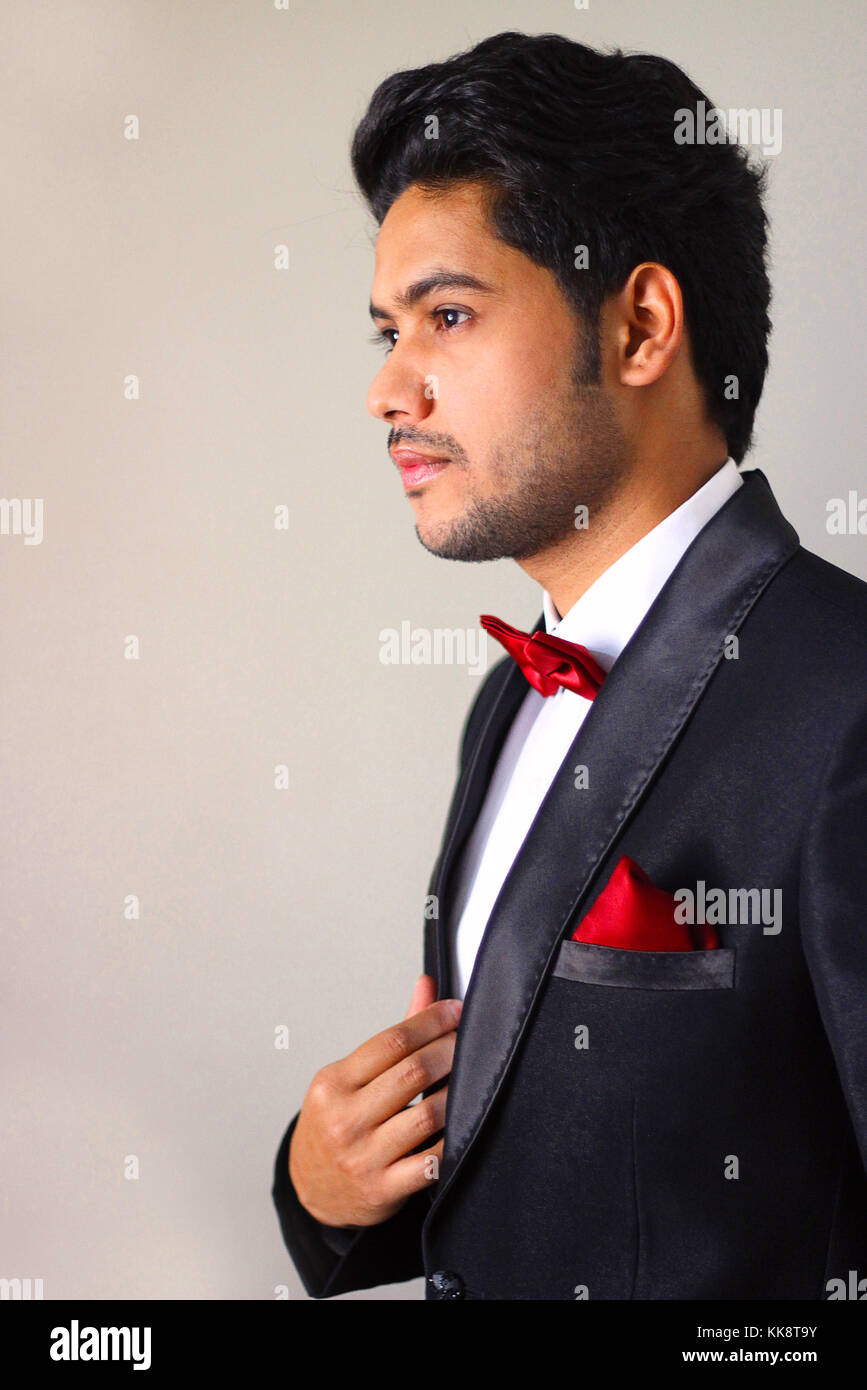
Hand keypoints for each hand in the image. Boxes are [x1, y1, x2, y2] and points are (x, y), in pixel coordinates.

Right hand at [288, 975, 461, 1228]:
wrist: (312, 1189)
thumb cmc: (336, 1124)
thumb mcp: (349, 1079)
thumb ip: (394, 1036)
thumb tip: (427, 985)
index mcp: (334, 1083)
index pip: (391, 1041)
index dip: (430, 1021)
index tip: (455, 1011)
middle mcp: (344, 1119)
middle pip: (412, 1072)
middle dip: (450, 1050)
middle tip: (470, 1041)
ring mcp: (363, 1156)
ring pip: (427, 1115)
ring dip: (458, 1093)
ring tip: (473, 1080)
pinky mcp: (382, 1189)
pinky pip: (430, 1162)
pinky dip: (453, 1140)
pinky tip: (464, 1125)